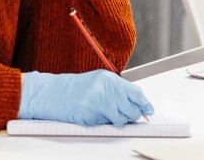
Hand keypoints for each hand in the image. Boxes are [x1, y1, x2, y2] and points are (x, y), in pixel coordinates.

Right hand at [18, 70, 153, 125]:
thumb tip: (137, 98)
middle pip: (132, 107)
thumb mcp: (98, 82)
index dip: (145, 103)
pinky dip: (107, 123)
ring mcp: (99, 101)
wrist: (54, 93)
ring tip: (110, 115)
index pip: (136, 93)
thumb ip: (117, 88)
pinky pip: (108, 123)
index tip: (149, 110)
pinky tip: (100, 116)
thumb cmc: (75, 88)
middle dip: (133, 114)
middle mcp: (107, 89)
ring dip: (120, 120)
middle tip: (128, 115)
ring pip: (122, 118)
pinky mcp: (92, 114)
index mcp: (110, 79)